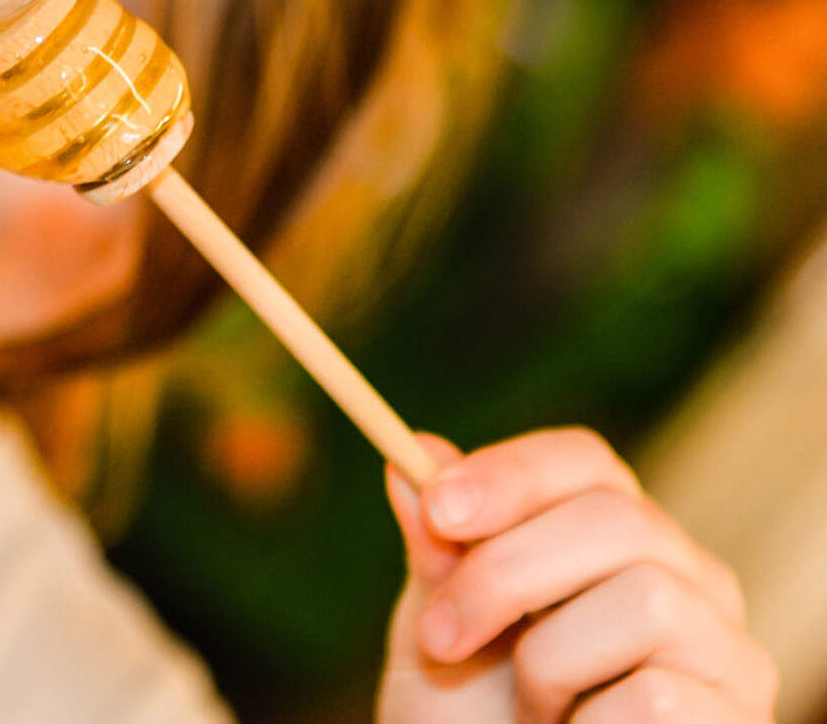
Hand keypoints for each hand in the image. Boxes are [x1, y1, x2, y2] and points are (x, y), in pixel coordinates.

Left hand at [377, 430, 777, 722]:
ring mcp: (726, 653)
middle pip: (617, 518)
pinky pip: (660, 696)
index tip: (436, 508)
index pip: (586, 463)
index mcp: (616, 542)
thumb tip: (414, 452)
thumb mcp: (438, 635)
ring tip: (531, 707)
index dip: (510, 474)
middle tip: (439, 638)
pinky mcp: (735, 721)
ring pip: (649, 599)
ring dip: (551, 662)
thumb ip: (437, 551)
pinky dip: (591, 723)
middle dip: (505, 573)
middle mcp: (689, 582)